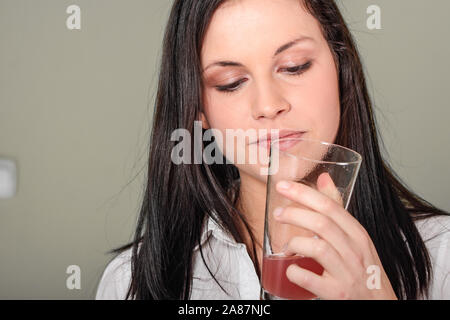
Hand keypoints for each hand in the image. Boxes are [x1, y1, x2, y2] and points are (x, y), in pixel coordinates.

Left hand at [274, 172, 397, 299]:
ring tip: (286, 246)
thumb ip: (338, 208)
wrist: (379, 304)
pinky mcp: (337, 293)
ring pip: (317, 248)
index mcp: (357, 234)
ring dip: (295, 243)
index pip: (330, 206)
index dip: (304, 194)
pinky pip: (310, 279)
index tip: (283, 186)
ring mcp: (346, 273)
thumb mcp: (356, 237)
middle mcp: (355, 251)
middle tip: (278, 214)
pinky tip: (291, 269)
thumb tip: (323, 177)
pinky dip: (295, 271)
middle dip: (294, 214)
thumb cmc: (364, 270)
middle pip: (321, 223)